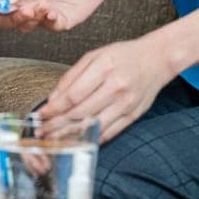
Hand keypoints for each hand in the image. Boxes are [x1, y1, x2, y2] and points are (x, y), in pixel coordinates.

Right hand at [0, 0, 112, 31]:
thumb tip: (3, 1)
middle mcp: (27, 3)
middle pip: (8, 19)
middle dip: (11, 17)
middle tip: (21, 9)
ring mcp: (42, 14)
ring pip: (25, 26)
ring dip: (29, 18)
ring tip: (39, 7)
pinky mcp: (59, 22)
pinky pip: (48, 27)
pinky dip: (47, 21)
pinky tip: (52, 12)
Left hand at [38, 35, 172, 142]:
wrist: (157, 59)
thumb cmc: (123, 55)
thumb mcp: (94, 55)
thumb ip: (72, 76)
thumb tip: (53, 99)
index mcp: (104, 67)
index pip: (73, 95)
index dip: (54, 108)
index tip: (41, 115)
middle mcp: (116, 87)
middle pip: (81, 113)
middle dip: (57, 125)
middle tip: (41, 132)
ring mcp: (127, 103)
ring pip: (93, 125)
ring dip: (70, 135)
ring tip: (54, 140)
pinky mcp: (133, 115)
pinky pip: (109, 132)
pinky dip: (91, 139)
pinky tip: (77, 142)